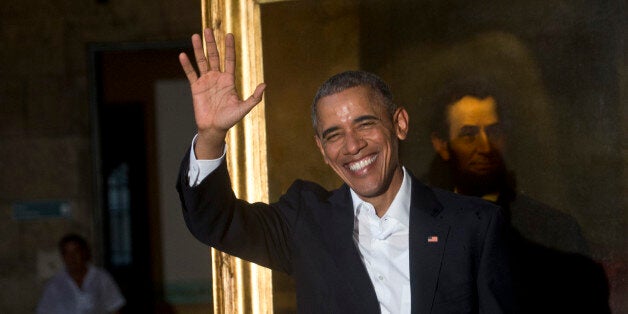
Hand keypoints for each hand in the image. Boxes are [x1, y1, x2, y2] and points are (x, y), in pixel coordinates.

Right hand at [179, 28, 265, 158]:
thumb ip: (254, 98)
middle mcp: (217, 78)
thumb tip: (264, 85)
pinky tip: (183, 55)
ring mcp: (206, 81)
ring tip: (195, 35)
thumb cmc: (230, 120)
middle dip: (211, 43)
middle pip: (214, 56)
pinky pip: (191, 74)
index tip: (229, 35)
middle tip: (208, 29)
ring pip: (202, 61)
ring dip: (198, 49)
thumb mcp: (243, 108)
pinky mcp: (196, 88)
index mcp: (229, 80)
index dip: (229, 48)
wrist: (214, 128)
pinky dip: (187, 65)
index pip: (229, 60)